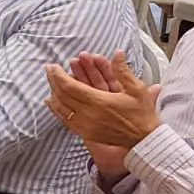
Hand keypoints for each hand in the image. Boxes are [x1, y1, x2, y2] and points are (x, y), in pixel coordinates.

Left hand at [45, 51, 160, 149]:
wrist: (144, 139)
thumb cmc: (142, 114)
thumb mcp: (137, 89)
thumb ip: (123, 71)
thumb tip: (117, 54)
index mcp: (100, 102)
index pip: (70, 86)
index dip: (58, 75)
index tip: (54, 66)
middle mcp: (89, 115)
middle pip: (62, 95)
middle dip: (53, 81)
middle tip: (49, 70)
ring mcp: (85, 125)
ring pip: (61, 108)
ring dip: (53, 93)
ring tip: (50, 83)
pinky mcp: (86, 133)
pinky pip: (65, 120)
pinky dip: (56, 109)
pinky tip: (52, 102)